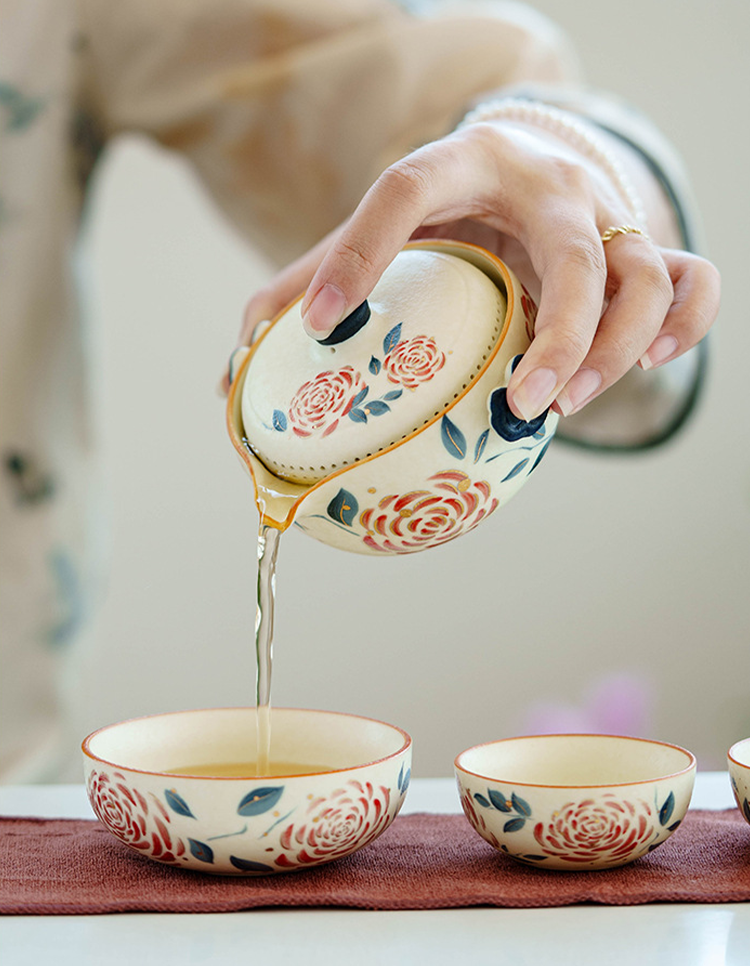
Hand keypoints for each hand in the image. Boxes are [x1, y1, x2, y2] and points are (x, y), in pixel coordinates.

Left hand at [227, 120, 719, 419]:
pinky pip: (694, 278)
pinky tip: (648, 364)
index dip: (356, 255)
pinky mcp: (646, 240)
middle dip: (555, 334)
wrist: (534, 165)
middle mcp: (547, 183)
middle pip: (574, 253)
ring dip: (615, 349)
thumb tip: (237, 362)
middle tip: (521, 405)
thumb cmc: (450, 210)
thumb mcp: (385, 231)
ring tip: (565, 407)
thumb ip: (313, 279)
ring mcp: (607, 211)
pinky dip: (686, 324)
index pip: (404, 191)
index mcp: (462, 163)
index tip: (320, 326)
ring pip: (646, 273)